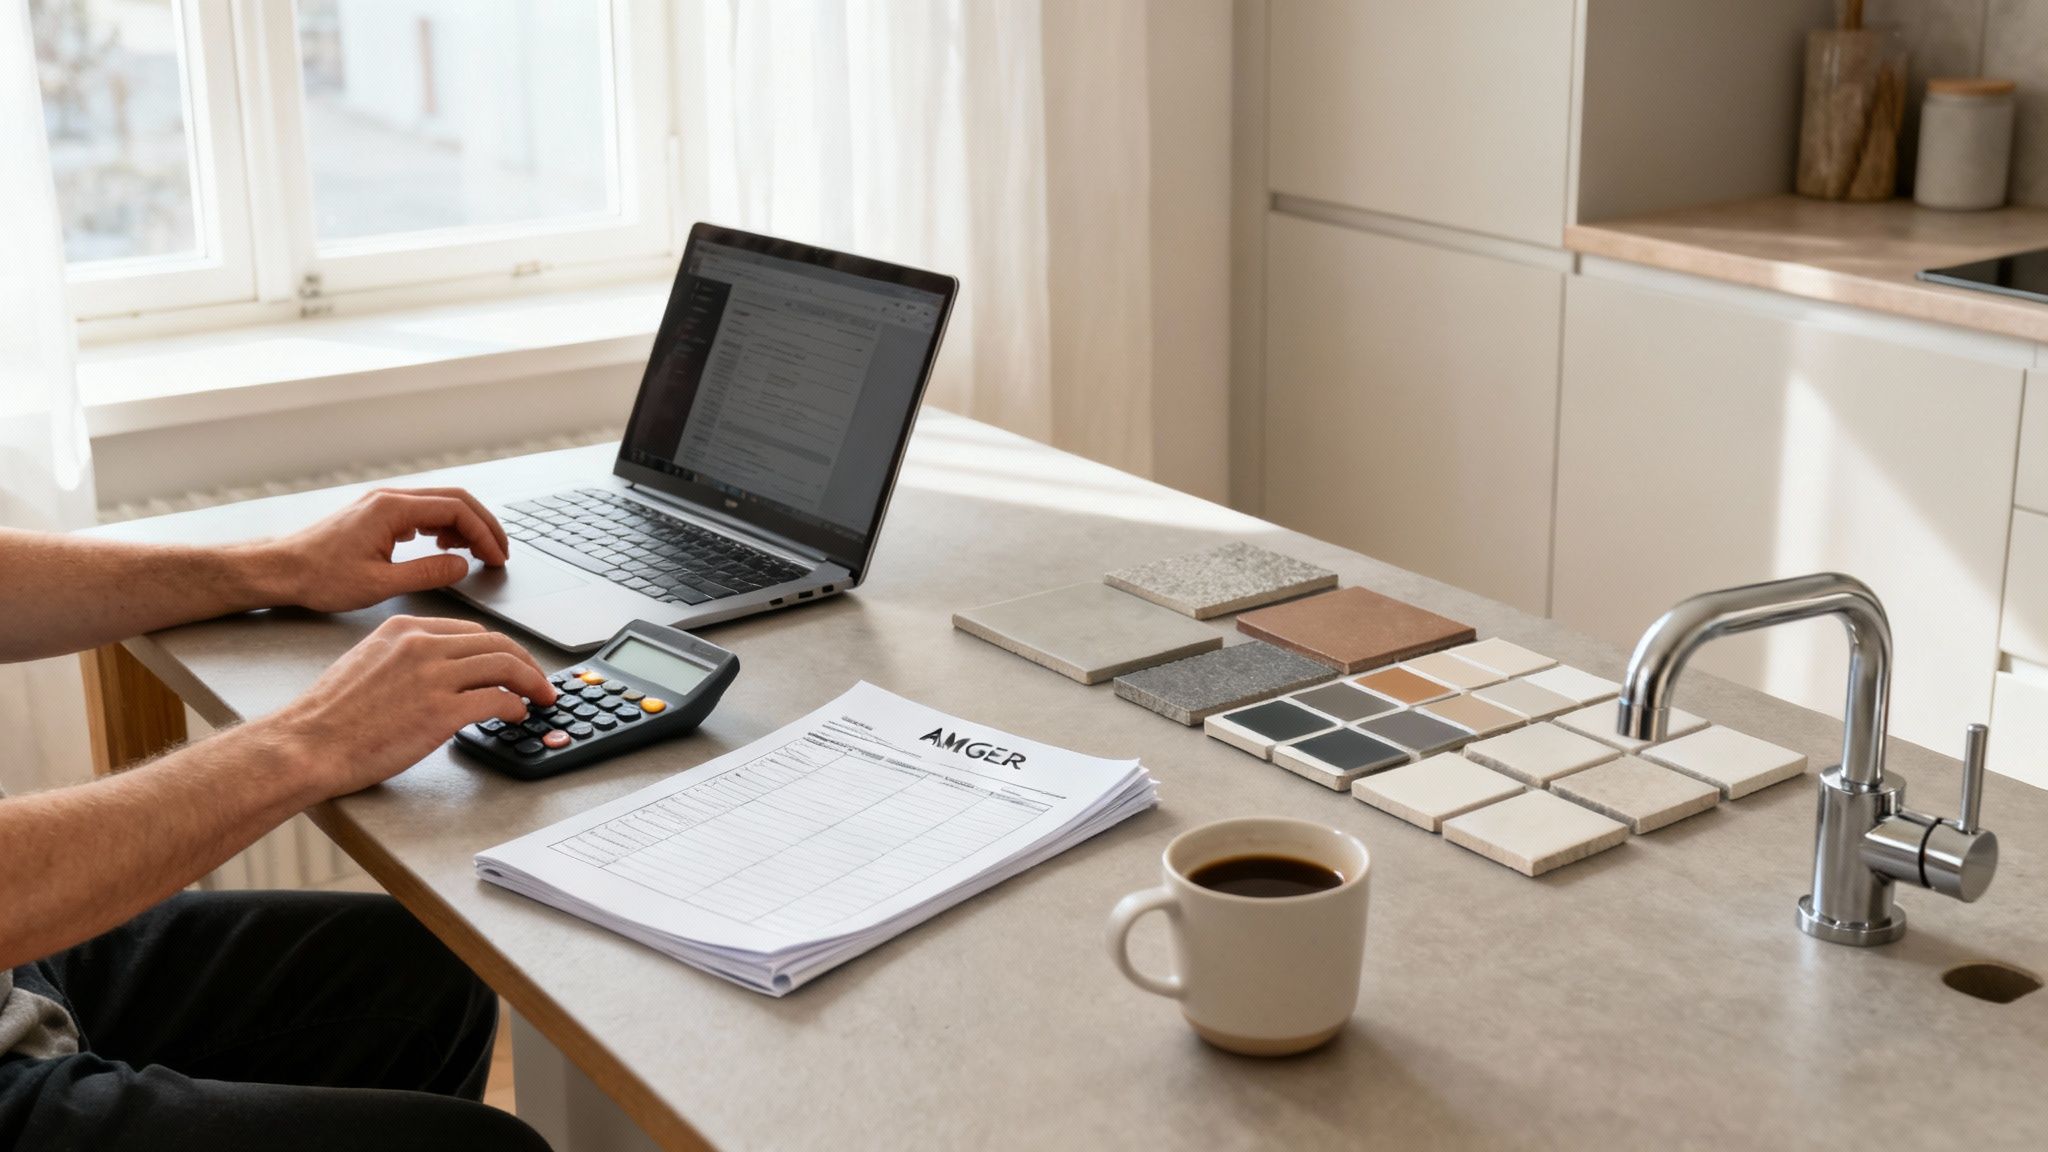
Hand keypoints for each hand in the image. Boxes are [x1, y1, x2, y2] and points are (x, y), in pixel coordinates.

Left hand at [260, 487, 511, 612]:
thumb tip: (463, 566)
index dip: (484, 533)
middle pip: (454, 499)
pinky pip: (423, 511)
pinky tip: (446, 548)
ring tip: (479, 554)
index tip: (497, 558)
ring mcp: (383, 503)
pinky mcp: (377, 513)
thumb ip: (427, 574)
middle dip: (483, 525)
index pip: (456, 510)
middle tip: (500, 553)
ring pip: (440, 503)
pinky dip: (444, 527)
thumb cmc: (320, 577)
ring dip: (465, 526)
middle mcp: (390, 498)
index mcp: (392, 509)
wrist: (281, 569)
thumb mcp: (379, 584)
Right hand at [260, 616, 558, 800]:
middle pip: (496, 643)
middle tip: (540, 680)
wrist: (306, 744)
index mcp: (404, 629)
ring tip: (541, 697)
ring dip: (532, 682)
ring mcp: (433, 676)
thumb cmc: (328, 717)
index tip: (513, 663)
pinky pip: (498, 699)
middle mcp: (422, 644)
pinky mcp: (441, 711)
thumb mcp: (367, 664)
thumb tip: (439, 673)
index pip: (471, 630)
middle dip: (526, 662)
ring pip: (505, 666)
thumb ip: (405, 658)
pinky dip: (517, 705)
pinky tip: (518, 714)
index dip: (501, 648)